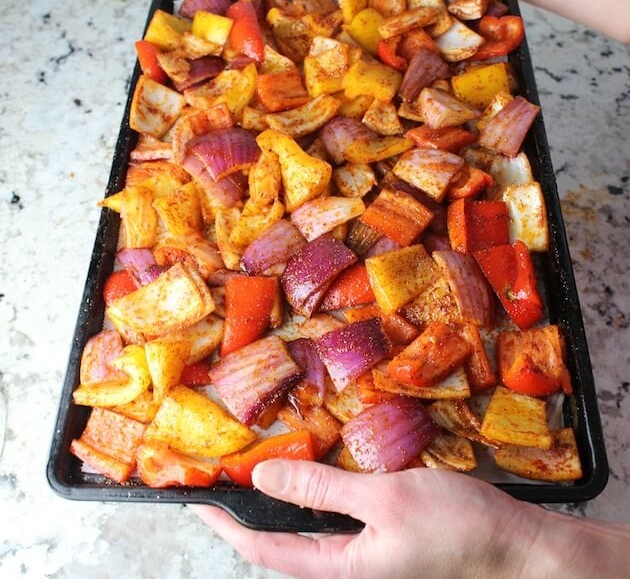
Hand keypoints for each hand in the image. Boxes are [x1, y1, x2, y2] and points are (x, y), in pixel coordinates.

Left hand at [192, 459, 540, 577]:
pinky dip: (309, 498)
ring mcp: (362, 554)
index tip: (199, 503)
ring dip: (275, 506)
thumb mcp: (382, 499)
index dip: (228, 526)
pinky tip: (309, 478)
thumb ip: (322, 488)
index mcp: (340, 567)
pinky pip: (330, 522)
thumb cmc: (454, 526)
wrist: (511, 543)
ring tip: (253, 478)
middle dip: (246, 516)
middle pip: (279, 544)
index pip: (265, 549)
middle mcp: (345, 566)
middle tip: (221, 485)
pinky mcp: (378, 538)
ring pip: (303, 532)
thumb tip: (266, 475)